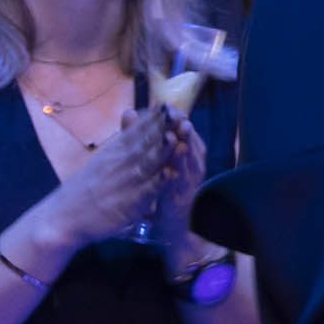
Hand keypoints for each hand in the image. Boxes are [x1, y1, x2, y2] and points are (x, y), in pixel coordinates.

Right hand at [38, 108, 181, 247]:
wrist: (62, 218)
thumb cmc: (85, 187)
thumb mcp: (102, 157)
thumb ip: (121, 138)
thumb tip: (131, 111)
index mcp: (111, 151)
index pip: (135, 131)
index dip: (152, 118)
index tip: (168, 105)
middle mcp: (116, 164)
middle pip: (143, 144)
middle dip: (162, 129)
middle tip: (178, 114)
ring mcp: (121, 184)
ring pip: (145, 165)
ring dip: (161, 152)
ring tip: (175, 138)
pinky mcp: (126, 205)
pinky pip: (144, 193)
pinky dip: (157, 183)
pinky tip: (170, 175)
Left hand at [148, 112, 208, 248]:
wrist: (171, 217)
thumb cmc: (162, 181)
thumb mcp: (151, 155)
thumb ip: (140, 134)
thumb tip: (129, 112)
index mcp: (186, 147)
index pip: (182, 127)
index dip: (175, 117)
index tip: (166, 106)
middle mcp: (193, 160)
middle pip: (190, 141)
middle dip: (184, 131)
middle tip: (178, 119)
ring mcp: (191, 178)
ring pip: (190, 162)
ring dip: (184, 151)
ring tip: (177, 139)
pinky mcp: (185, 195)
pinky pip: (182, 185)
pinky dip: (177, 177)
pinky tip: (169, 171)